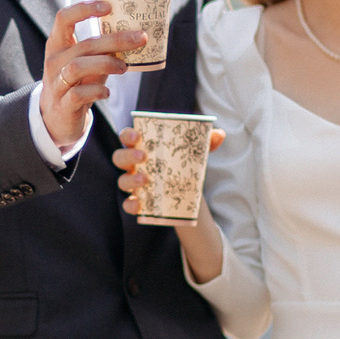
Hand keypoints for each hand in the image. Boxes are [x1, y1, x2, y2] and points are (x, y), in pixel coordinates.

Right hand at [42, 0, 141, 153]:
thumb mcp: (86, 63)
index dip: (85, 9)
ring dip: (106, 64)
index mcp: (58, 45)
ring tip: (124, 67)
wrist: (56, 118)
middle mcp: (54, 61)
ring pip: (77, 67)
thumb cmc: (76, 84)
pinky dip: (97, 91)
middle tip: (140, 38)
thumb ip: (102, 50)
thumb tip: (134, 35)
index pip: (64, 18)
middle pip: (84, 44)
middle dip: (115, 40)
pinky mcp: (63, 104)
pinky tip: (107, 93)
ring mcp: (56, 83)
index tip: (109, 6)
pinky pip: (79, 94)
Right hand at [112, 124, 226, 222]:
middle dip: (128, 155)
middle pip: (120, 157)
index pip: (128, 137)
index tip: (137, 135)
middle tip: (144, 156)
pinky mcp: (138, 202)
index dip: (128, 134)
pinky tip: (139, 204)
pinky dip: (130, 204)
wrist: (188, 194)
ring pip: (122, 181)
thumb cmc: (184, 165)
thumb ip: (206, 143)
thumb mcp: (195, 154)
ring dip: (130, 179)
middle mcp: (133, 165)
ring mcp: (133, 184)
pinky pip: (128, 204)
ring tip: (145, 179)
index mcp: (143, 147)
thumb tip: (220, 134)